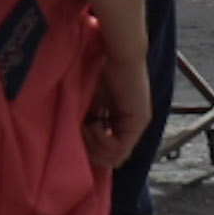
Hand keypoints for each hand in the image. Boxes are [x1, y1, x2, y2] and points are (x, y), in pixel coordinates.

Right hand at [85, 56, 153, 170]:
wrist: (119, 54)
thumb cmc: (102, 72)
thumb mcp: (90, 104)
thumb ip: (88, 123)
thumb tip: (75, 147)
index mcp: (123, 124)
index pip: (109, 154)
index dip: (90, 152)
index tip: (76, 139)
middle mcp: (133, 129)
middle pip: (112, 160)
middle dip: (90, 153)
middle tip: (78, 135)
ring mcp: (138, 126)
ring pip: (115, 157)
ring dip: (94, 147)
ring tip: (85, 127)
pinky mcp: (138, 122)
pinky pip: (119, 148)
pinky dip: (101, 141)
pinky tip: (93, 124)